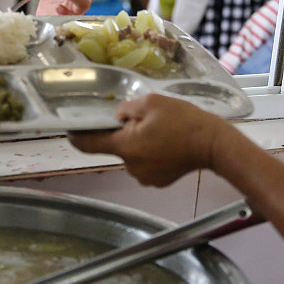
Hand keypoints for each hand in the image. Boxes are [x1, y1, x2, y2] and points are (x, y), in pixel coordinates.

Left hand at [70, 95, 226, 186]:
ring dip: (140, 144)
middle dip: (125, 134)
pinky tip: (168, 144)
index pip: (88, 145)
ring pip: (133, 155)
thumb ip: (127, 109)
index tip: (71, 130)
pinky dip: (152, 155)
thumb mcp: (151, 102)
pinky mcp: (158, 181)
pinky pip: (146, 164)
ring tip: (162, 132)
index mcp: (125, 146)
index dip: (77, 136)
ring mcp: (145, 177)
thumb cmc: (183, 121)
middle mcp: (131, 165)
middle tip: (144, 120)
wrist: (212, 144)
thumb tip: (118, 117)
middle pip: (116, 147)